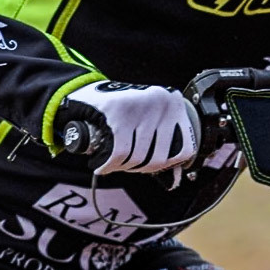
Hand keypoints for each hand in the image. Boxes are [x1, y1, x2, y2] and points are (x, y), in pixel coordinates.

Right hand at [60, 81, 198, 175]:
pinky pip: (120, 153)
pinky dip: (109, 164)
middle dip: (139, 167)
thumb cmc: (121, 111)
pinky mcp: (118, 111)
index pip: (184, 149)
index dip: (165, 164)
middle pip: (159, 157)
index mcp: (174, 103)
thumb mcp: (150, 120)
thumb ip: (166, 142)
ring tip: (113, 161)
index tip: (148, 163)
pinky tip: (102, 164)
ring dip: (122, 167)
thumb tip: (176, 176)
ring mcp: (140, 105)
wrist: (85, 92)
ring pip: (138, 157)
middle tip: (125, 164)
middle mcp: (162, 101)